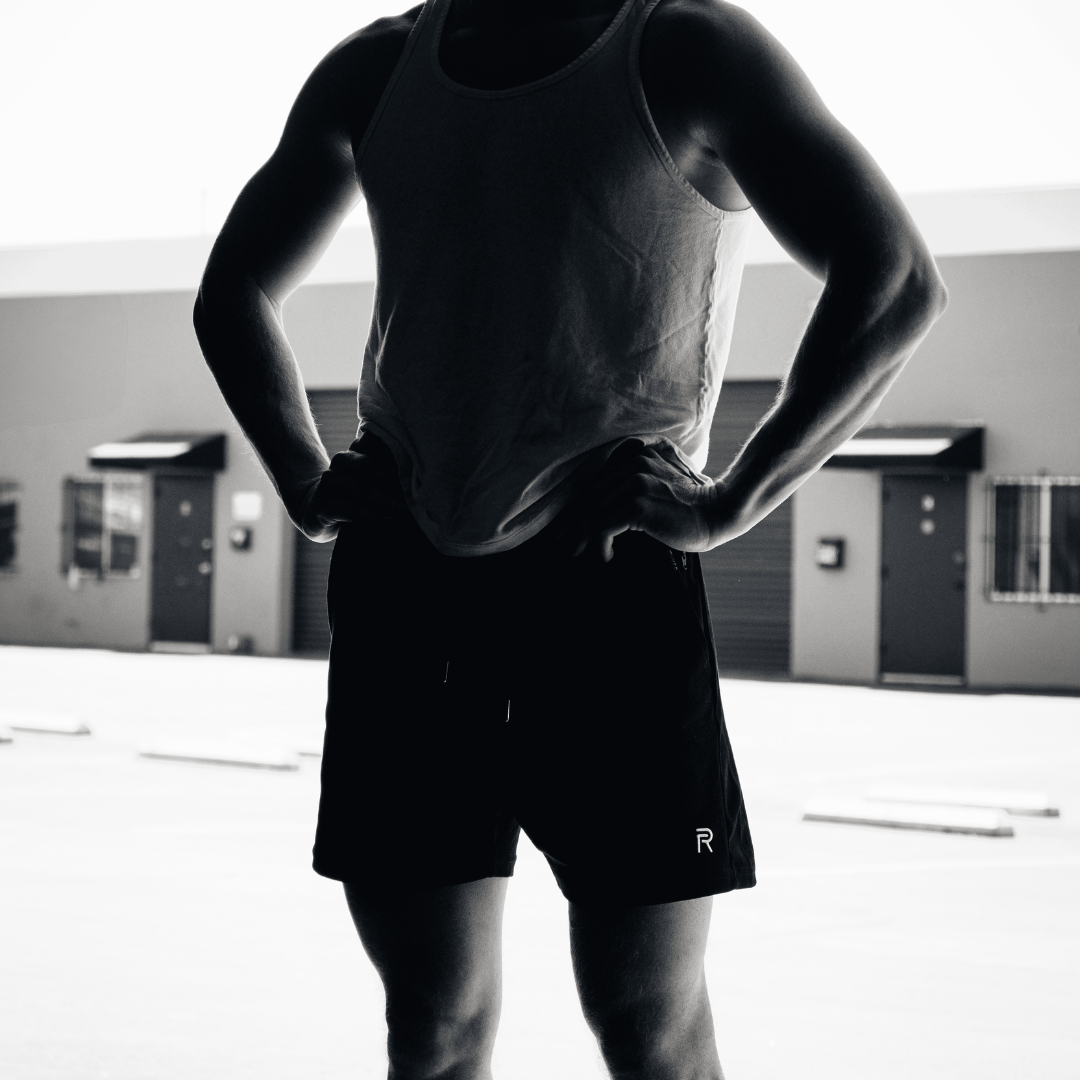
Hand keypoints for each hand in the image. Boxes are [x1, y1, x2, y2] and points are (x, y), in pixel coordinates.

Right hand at [296, 449, 408, 541]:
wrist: (314, 510)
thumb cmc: (351, 494)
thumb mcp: (366, 477)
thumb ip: (386, 467)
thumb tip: (420, 468)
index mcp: (354, 452)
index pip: (378, 449)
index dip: (398, 461)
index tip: (419, 473)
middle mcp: (340, 463)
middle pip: (372, 467)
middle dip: (396, 482)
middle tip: (417, 496)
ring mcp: (329, 484)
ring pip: (363, 490)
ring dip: (387, 502)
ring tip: (406, 512)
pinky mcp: (324, 507)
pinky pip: (351, 510)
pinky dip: (372, 516)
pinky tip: (388, 521)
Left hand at [561, 442, 717, 561]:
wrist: (720, 512)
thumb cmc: (693, 503)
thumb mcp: (667, 474)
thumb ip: (641, 471)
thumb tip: (603, 502)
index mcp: (638, 451)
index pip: (596, 479)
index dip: (578, 504)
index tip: (568, 526)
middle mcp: (634, 460)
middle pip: (589, 495)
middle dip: (573, 524)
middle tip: (566, 546)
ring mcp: (635, 481)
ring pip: (592, 512)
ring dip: (582, 538)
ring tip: (581, 554)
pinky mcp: (638, 504)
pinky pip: (602, 526)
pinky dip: (600, 545)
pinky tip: (607, 557)